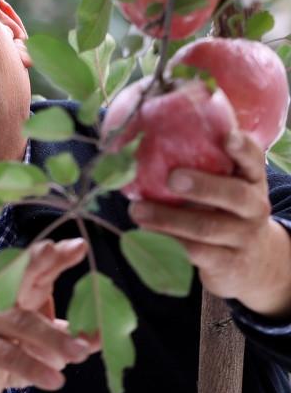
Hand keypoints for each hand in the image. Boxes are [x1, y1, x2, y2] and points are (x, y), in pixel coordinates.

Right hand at [0, 238, 98, 392]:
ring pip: (22, 323)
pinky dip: (34, 368)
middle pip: (19, 275)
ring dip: (54, 338)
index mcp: (17, 293)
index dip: (57, 256)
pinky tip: (54, 380)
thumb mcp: (42, 346)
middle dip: (39, 261)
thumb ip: (69, 336)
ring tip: (80, 352)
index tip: (79, 245)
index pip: (38, 270)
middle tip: (59, 250)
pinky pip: (9, 355)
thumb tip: (104, 335)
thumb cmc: (3, 353)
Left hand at [129, 129, 290, 317]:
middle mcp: (253, 206)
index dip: (242, 148)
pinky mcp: (227, 262)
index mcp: (251, 180)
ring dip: (167, 218)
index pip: (253, 159)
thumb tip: (138, 130)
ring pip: (207, 227)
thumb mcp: (225, 185)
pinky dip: (166, 240)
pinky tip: (143, 231)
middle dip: (202, 185)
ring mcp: (243, 237)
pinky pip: (195, 251)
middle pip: (235, 195)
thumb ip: (200, 162)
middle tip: (172, 177)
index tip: (228, 136)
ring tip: (137, 210)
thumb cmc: (226, 210)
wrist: (256, 263)